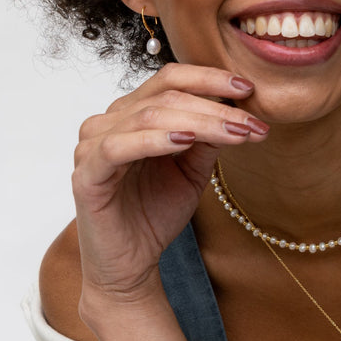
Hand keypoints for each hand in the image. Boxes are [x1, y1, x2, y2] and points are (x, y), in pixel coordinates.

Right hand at [71, 63, 267, 312]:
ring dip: (200, 122)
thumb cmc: (156, 211)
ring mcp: (93, 146)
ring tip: (236, 133)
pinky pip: (118, 147)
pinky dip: (155, 140)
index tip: (249, 88)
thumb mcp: (193, 169)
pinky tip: (186, 141)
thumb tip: (237, 108)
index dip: (209, 78)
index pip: (170, 79)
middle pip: (166, 96)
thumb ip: (208, 137)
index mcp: (133, 113)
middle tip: (253, 123)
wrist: (131, 262)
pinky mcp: (86, 175)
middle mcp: (110, 121)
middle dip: (216, 108)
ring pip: (149, 116)